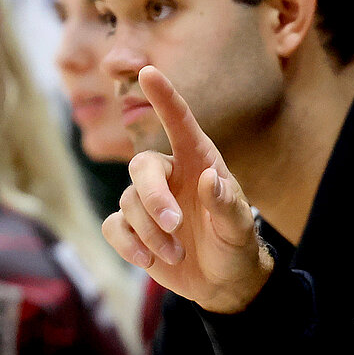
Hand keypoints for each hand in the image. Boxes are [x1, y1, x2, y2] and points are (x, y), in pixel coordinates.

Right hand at [102, 66, 273, 313]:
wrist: (222, 283)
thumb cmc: (235, 246)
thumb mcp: (239, 228)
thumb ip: (226, 204)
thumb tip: (208, 179)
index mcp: (198, 163)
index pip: (180, 123)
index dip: (164, 97)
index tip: (149, 72)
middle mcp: (170, 175)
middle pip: (142, 167)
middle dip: (153, 197)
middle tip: (175, 225)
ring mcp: (147, 202)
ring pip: (129, 202)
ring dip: (150, 232)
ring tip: (176, 254)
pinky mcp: (132, 229)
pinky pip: (114, 227)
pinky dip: (129, 244)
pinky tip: (148, 260)